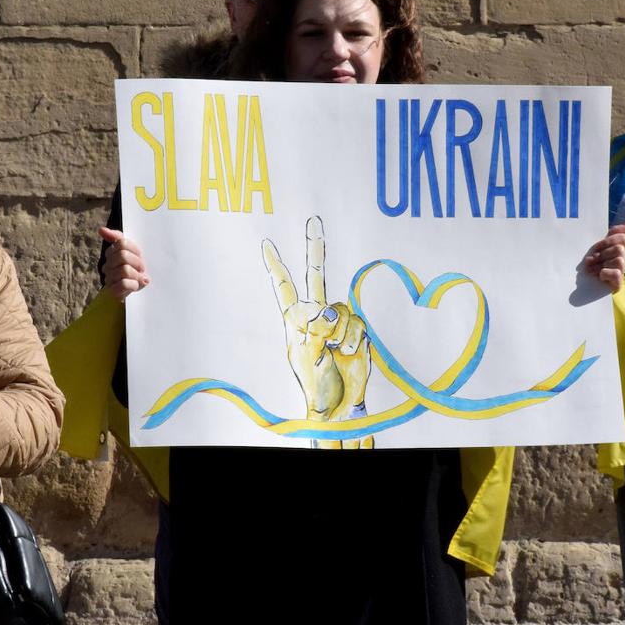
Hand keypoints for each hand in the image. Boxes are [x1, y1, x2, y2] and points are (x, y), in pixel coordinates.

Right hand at [100, 226, 149, 301]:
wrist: (136, 287)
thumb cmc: (135, 267)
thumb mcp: (131, 250)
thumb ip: (117, 238)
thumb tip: (101, 230)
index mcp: (112, 252)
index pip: (122, 243)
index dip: (135, 250)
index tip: (140, 256)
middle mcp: (108, 264)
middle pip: (123, 256)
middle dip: (137, 262)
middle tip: (141, 268)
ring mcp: (109, 278)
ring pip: (125, 270)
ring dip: (136, 275)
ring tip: (138, 278)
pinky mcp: (113, 290)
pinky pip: (124, 284)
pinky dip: (133, 285)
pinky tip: (135, 285)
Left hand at [263, 216, 372, 448]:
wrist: (339, 403)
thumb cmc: (316, 381)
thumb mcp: (306, 354)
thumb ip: (314, 329)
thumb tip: (328, 312)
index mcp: (295, 320)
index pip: (285, 288)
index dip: (276, 267)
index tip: (267, 244)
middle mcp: (317, 314)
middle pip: (317, 276)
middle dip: (315, 248)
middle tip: (313, 221)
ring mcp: (338, 320)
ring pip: (340, 309)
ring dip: (338, 333)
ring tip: (333, 351)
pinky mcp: (357, 329)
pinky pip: (356, 323)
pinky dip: (351, 339)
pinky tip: (346, 353)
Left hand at [579, 221, 624, 292]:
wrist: (583, 287)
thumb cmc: (592, 264)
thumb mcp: (600, 246)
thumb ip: (614, 233)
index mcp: (618, 248)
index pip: (622, 238)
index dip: (608, 241)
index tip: (595, 248)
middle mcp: (622, 259)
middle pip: (619, 249)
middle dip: (602, 254)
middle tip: (589, 260)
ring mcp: (622, 271)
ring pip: (619, 260)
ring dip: (601, 264)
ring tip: (590, 269)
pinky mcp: (618, 283)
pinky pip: (616, 273)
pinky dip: (605, 273)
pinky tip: (598, 276)